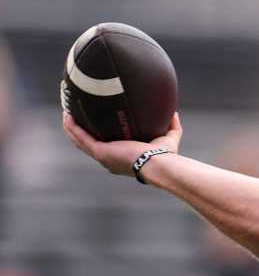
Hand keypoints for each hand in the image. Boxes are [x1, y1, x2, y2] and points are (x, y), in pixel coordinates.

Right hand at [63, 112, 182, 176]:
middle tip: (75, 114)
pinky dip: (72, 127)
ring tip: (67, 112)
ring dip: (72, 127)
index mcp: (122, 157)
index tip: (96, 122)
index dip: (99, 135)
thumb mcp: (169, 138)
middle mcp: (110, 159)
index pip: (107, 146)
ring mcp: (103, 156)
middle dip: (80, 129)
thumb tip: (173, 113)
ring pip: (80, 141)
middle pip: (89, 143)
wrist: (159, 163)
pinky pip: (80, 138)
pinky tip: (67, 115)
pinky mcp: (100, 152)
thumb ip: (171, 126)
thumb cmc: (166, 156)